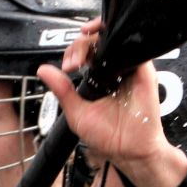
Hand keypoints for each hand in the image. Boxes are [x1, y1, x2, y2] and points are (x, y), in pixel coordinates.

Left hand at [37, 21, 186, 186]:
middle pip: (97, 40)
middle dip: (79, 44)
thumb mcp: (77, 112)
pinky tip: (105, 47)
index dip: (74, 50)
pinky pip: (133, 46)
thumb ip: (62, 90)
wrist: (129, 150)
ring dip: (96, 36)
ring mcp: (129, 67)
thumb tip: (42, 70)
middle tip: (73, 63)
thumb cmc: (108, 135)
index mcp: (99, 76)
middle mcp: (114, 69)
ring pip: (113, 37)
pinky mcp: (143, 70)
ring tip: (82, 55)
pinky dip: (118, 40)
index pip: (85, 51)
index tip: (67, 66)